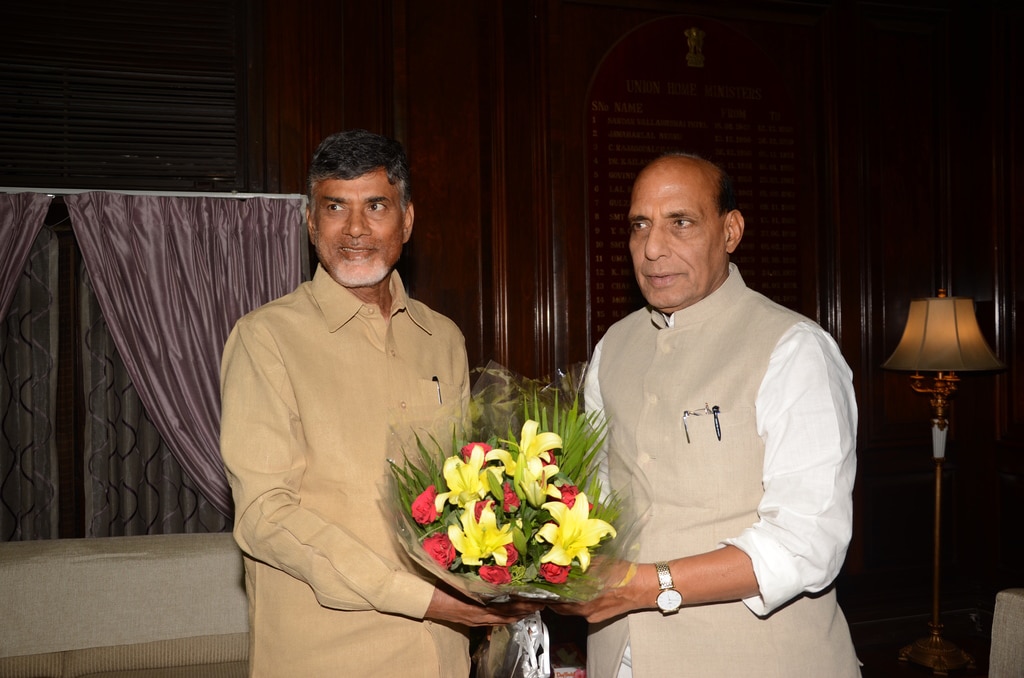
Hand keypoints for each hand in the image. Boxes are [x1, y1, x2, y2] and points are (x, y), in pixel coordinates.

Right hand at [424, 583, 542, 626]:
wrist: (423, 600)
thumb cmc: (439, 588)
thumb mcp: (458, 579)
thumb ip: (475, 576)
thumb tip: (490, 562)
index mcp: (478, 607)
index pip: (507, 609)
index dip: (522, 606)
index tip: (537, 600)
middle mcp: (479, 616)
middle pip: (507, 617)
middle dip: (525, 612)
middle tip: (541, 605)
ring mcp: (475, 620)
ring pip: (501, 620)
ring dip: (516, 615)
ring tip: (531, 609)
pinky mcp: (471, 619)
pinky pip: (492, 620)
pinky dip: (504, 617)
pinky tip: (510, 613)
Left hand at [548, 562, 656, 623]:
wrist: (642, 587)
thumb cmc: (623, 574)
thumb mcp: (598, 563)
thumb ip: (580, 565)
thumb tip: (566, 560)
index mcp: (583, 595)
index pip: (555, 597)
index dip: (546, 591)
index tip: (541, 584)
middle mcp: (585, 608)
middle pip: (559, 607)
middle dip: (552, 598)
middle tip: (548, 587)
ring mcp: (591, 615)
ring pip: (570, 610)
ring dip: (563, 602)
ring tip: (561, 590)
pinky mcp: (598, 617)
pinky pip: (581, 612)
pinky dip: (576, 604)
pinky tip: (579, 594)